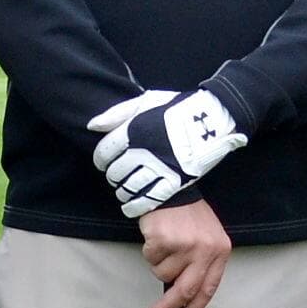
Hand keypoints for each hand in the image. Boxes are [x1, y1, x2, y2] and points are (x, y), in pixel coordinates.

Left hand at [88, 87, 246, 218]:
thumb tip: (92, 126)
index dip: (102, 160)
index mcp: (133, 130)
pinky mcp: (174, 182)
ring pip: (129, 188)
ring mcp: (158, 168)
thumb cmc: (178, 107)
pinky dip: (136, 206)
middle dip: (114, 176)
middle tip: (119, 176)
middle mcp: (143, 151)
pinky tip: (132, 205)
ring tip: (126, 190)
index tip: (105, 162)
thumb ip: (117, 114)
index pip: (105, 152)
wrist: (213, 118)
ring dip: (123, 192)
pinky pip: (148, 200)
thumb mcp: (146, 101)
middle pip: (116, 172)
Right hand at [140, 198, 231, 307]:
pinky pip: (150, 258)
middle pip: (186, 290)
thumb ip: (201, 265)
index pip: (209, 289)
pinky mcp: (164, 240)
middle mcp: (204, 250)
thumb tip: (184, 297)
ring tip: (163, 244)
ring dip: (158, 263)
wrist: (172, 187)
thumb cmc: (188, 215)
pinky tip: (156, 234)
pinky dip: (149, 250)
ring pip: (162, 273)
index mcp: (219, 252)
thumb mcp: (206, 238)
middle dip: (168, 306)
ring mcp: (185, 245)